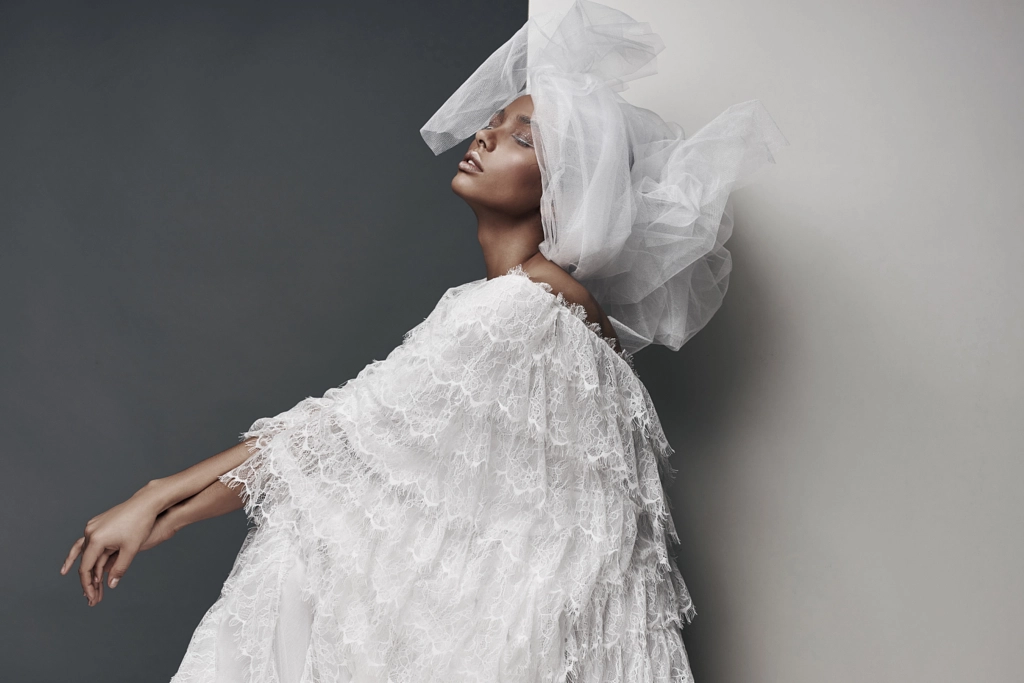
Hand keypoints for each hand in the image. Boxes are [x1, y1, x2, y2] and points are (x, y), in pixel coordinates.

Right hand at [59, 486, 165, 606]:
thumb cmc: (140, 525)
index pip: (87, 568)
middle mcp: (90, 532)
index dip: (88, 585)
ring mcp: (92, 526)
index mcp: (96, 539)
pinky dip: (86, 555)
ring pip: (85, 552)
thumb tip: (111, 585)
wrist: (145, 503)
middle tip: (92, 598)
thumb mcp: (131, 549)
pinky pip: (88, 542)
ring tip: (87, 588)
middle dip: (89, 581)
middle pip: (85, 561)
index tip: (92, 597)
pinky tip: (78, 564)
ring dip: (89, 569)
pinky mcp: (97, 524)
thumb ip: (119, 569)